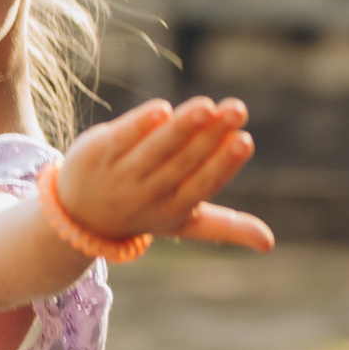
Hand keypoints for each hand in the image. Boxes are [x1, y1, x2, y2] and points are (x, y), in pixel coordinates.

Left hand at [54, 95, 274, 253]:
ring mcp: (122, 173)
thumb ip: (227, 227)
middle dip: (212, 135)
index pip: (203, 184)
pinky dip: (141, 126)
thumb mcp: (184, 223)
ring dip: (183, 127)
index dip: (224, 163)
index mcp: (175, 208)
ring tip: (206, 106)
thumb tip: (270, 243)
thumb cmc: (144, 211)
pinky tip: (162, 109)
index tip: (245, 140)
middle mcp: (149, 192)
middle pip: (184, 161)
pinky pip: (122, 138)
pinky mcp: (98, 152)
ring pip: (156, 148)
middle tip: (237, 109)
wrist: (78, 217)